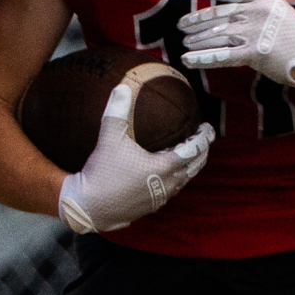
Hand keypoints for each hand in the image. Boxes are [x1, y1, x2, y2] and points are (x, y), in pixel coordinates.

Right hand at [58, 84, 212, 233]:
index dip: (203, 138)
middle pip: (194, 168)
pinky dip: (176, 180)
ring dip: (190, 168)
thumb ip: (117, 111)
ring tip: (189, 156)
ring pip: (183, 182)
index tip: (207, 128)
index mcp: (163, 167)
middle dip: (202, 153)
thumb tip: (122, 87)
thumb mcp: (109, 137)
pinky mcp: (149, 207)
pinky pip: (170, 192)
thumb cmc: (101, 173)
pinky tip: (167, 174)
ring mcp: (159, 199)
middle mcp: (166, 185)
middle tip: (204, 141)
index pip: (193, 151)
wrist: (86, 207)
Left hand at [178, 0, 294, 99]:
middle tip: (181, 25)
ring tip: (185, 42)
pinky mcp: (252, 53)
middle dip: (196, 20)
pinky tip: (187, 59)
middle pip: (218, 15)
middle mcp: (255, 12)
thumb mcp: (278, 5)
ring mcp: (254, 32)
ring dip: (197, 40)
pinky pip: (221, 56)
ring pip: (217, 35)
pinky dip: (202, 58)